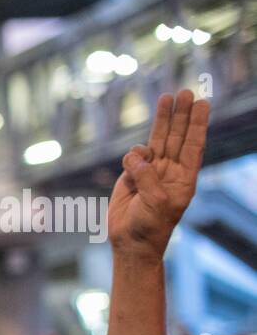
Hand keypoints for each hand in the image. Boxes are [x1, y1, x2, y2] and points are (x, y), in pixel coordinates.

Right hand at [108, 90, 208, 259]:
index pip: (194, 145)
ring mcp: (151, 172)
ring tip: (167, 97)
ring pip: (158, 140)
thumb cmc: (150, 226)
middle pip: (177, 136)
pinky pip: (132, 157)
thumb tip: (135, 157)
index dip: (198, 124)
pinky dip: (131, 157)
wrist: (130, 242)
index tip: (203, 103)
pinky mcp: (131, 176)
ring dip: (162, 119)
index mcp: (184, 178)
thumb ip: (147, 176)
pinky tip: (130, 166)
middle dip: (181, 114)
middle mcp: (170, 171)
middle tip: (186, 92)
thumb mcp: (156, 201)